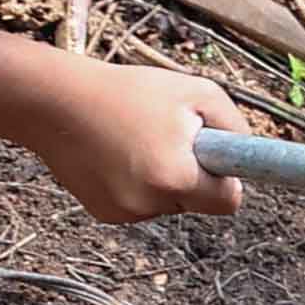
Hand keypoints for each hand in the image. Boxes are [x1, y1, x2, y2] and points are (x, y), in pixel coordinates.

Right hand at [35, 58, 255, 223]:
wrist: (55, 102)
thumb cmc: (129, 91)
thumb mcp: (196, 92)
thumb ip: (234, 125)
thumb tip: (248, 152)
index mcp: (175, 177)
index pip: (227, 203)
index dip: (228, 182)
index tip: (221, 163)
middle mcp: (149, 203)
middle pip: (197, 203)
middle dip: (194, 177)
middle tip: (171, 139)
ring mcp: (123, 212)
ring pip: (167, 203)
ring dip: (163, 179)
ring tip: (137, 140)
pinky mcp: (103, 213)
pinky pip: (140, 202)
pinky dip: (137, 183)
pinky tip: (117, 154)